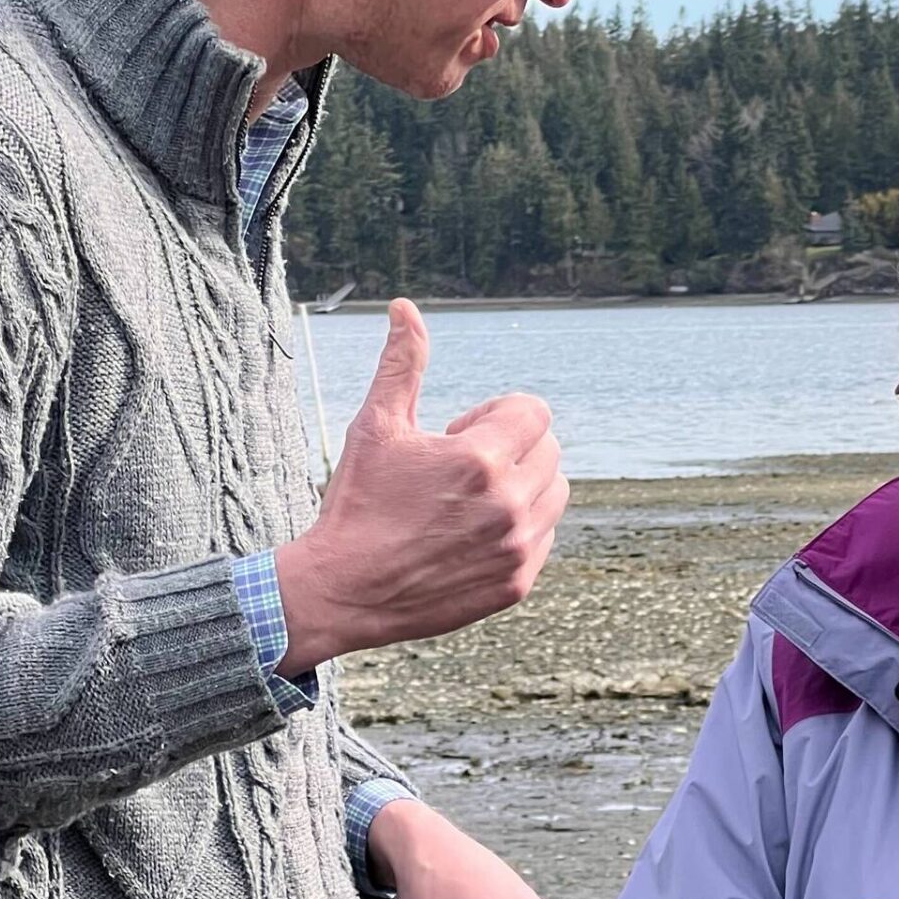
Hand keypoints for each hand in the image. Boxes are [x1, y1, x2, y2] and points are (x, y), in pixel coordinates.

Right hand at [273, 300, 567, 672]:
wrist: (343, 590)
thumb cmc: (356, 503)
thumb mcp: (375, 427)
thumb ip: (402, 364)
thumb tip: (404, 307)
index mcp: (480, 458)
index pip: (533, 411)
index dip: (497, 414)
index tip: (459, 433)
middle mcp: (508, 503)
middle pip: (549, 450)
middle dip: (512, 447)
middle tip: (460, 468)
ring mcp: (517, 548)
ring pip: (555, 494)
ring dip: (524, 486)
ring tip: (471, 499)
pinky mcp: (516, 583)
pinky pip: (544, 537)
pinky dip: (520, 529)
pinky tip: (471, 535)